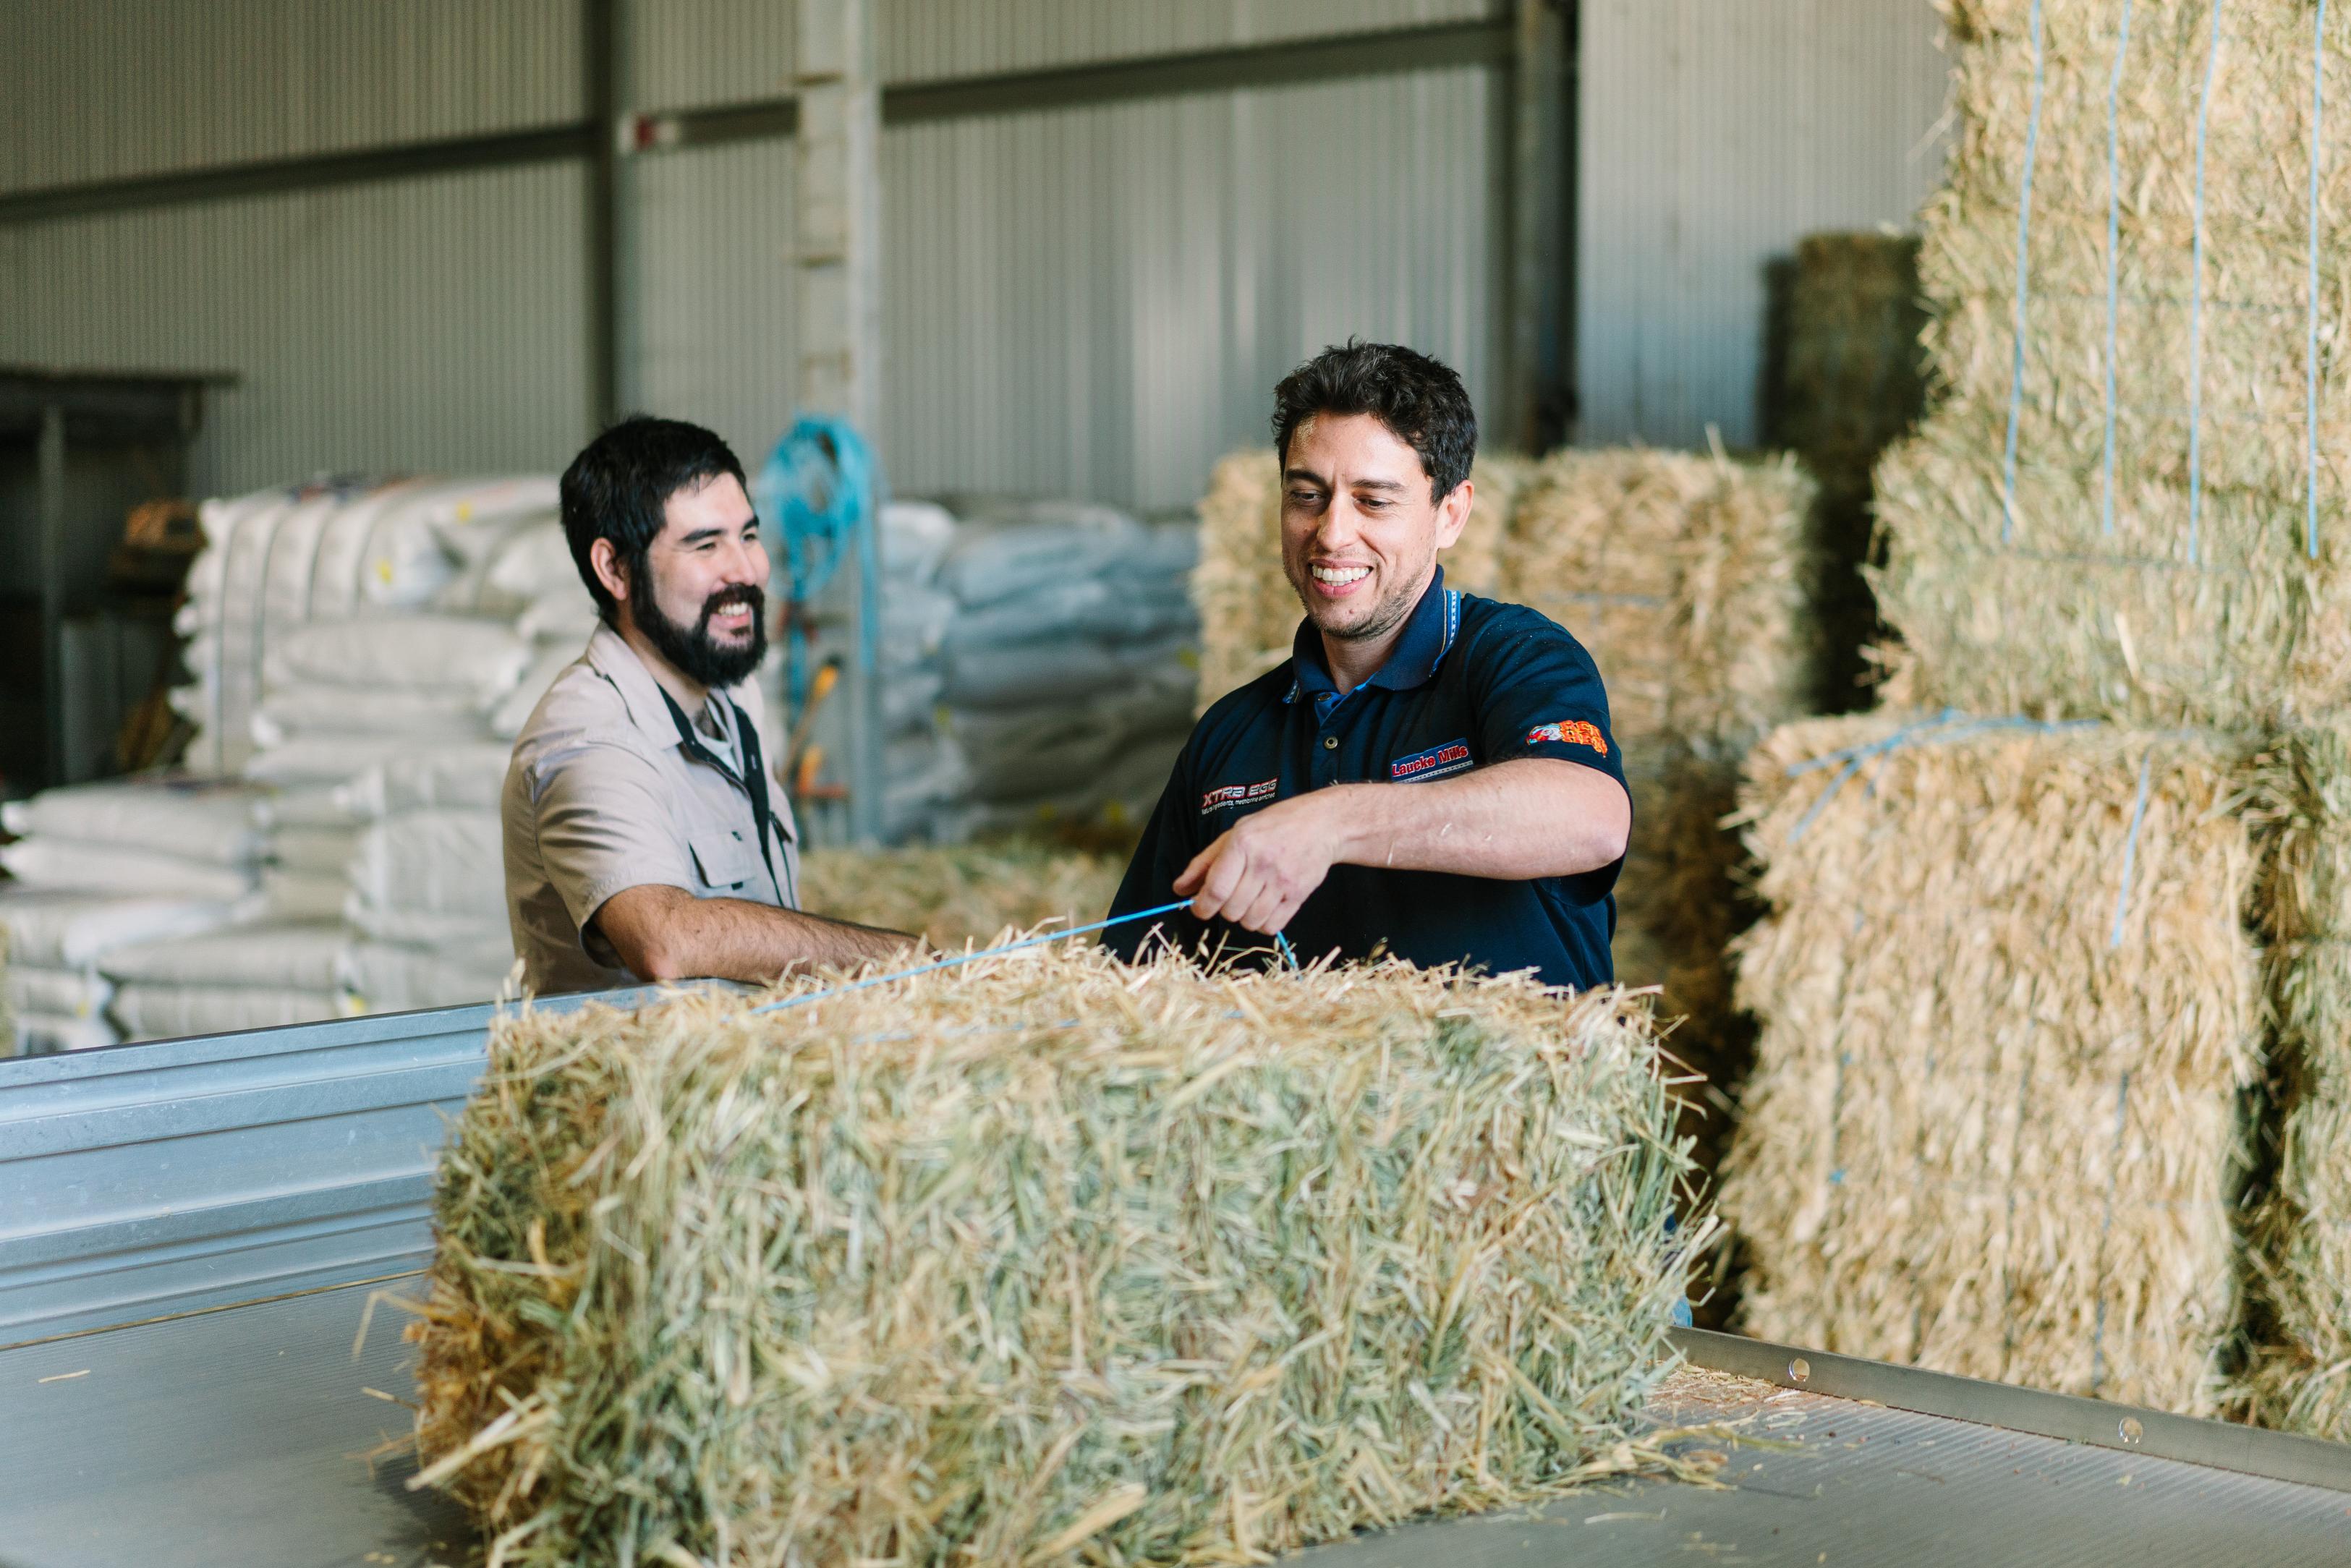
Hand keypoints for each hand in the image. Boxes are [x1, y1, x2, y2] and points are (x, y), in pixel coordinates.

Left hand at [1174, 792, 1347, 934]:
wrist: (1321, 824)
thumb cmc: (1273, 826)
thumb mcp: (1235, 834)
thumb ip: (1204, 862)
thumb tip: (1179, 889)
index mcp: (1242, 844)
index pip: (1215, 890)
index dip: (1202, 907)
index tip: (1200, 908)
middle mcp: (1263, 863)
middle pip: (1231, 910)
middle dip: (1224, 909)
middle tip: (1231, 897)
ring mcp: (1283, 881)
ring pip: (1251, 922)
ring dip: (1244, 918)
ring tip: (1250, 901)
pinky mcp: (1299, 895)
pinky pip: (1273, 927)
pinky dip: (1264, 924)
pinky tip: (1266, 907)